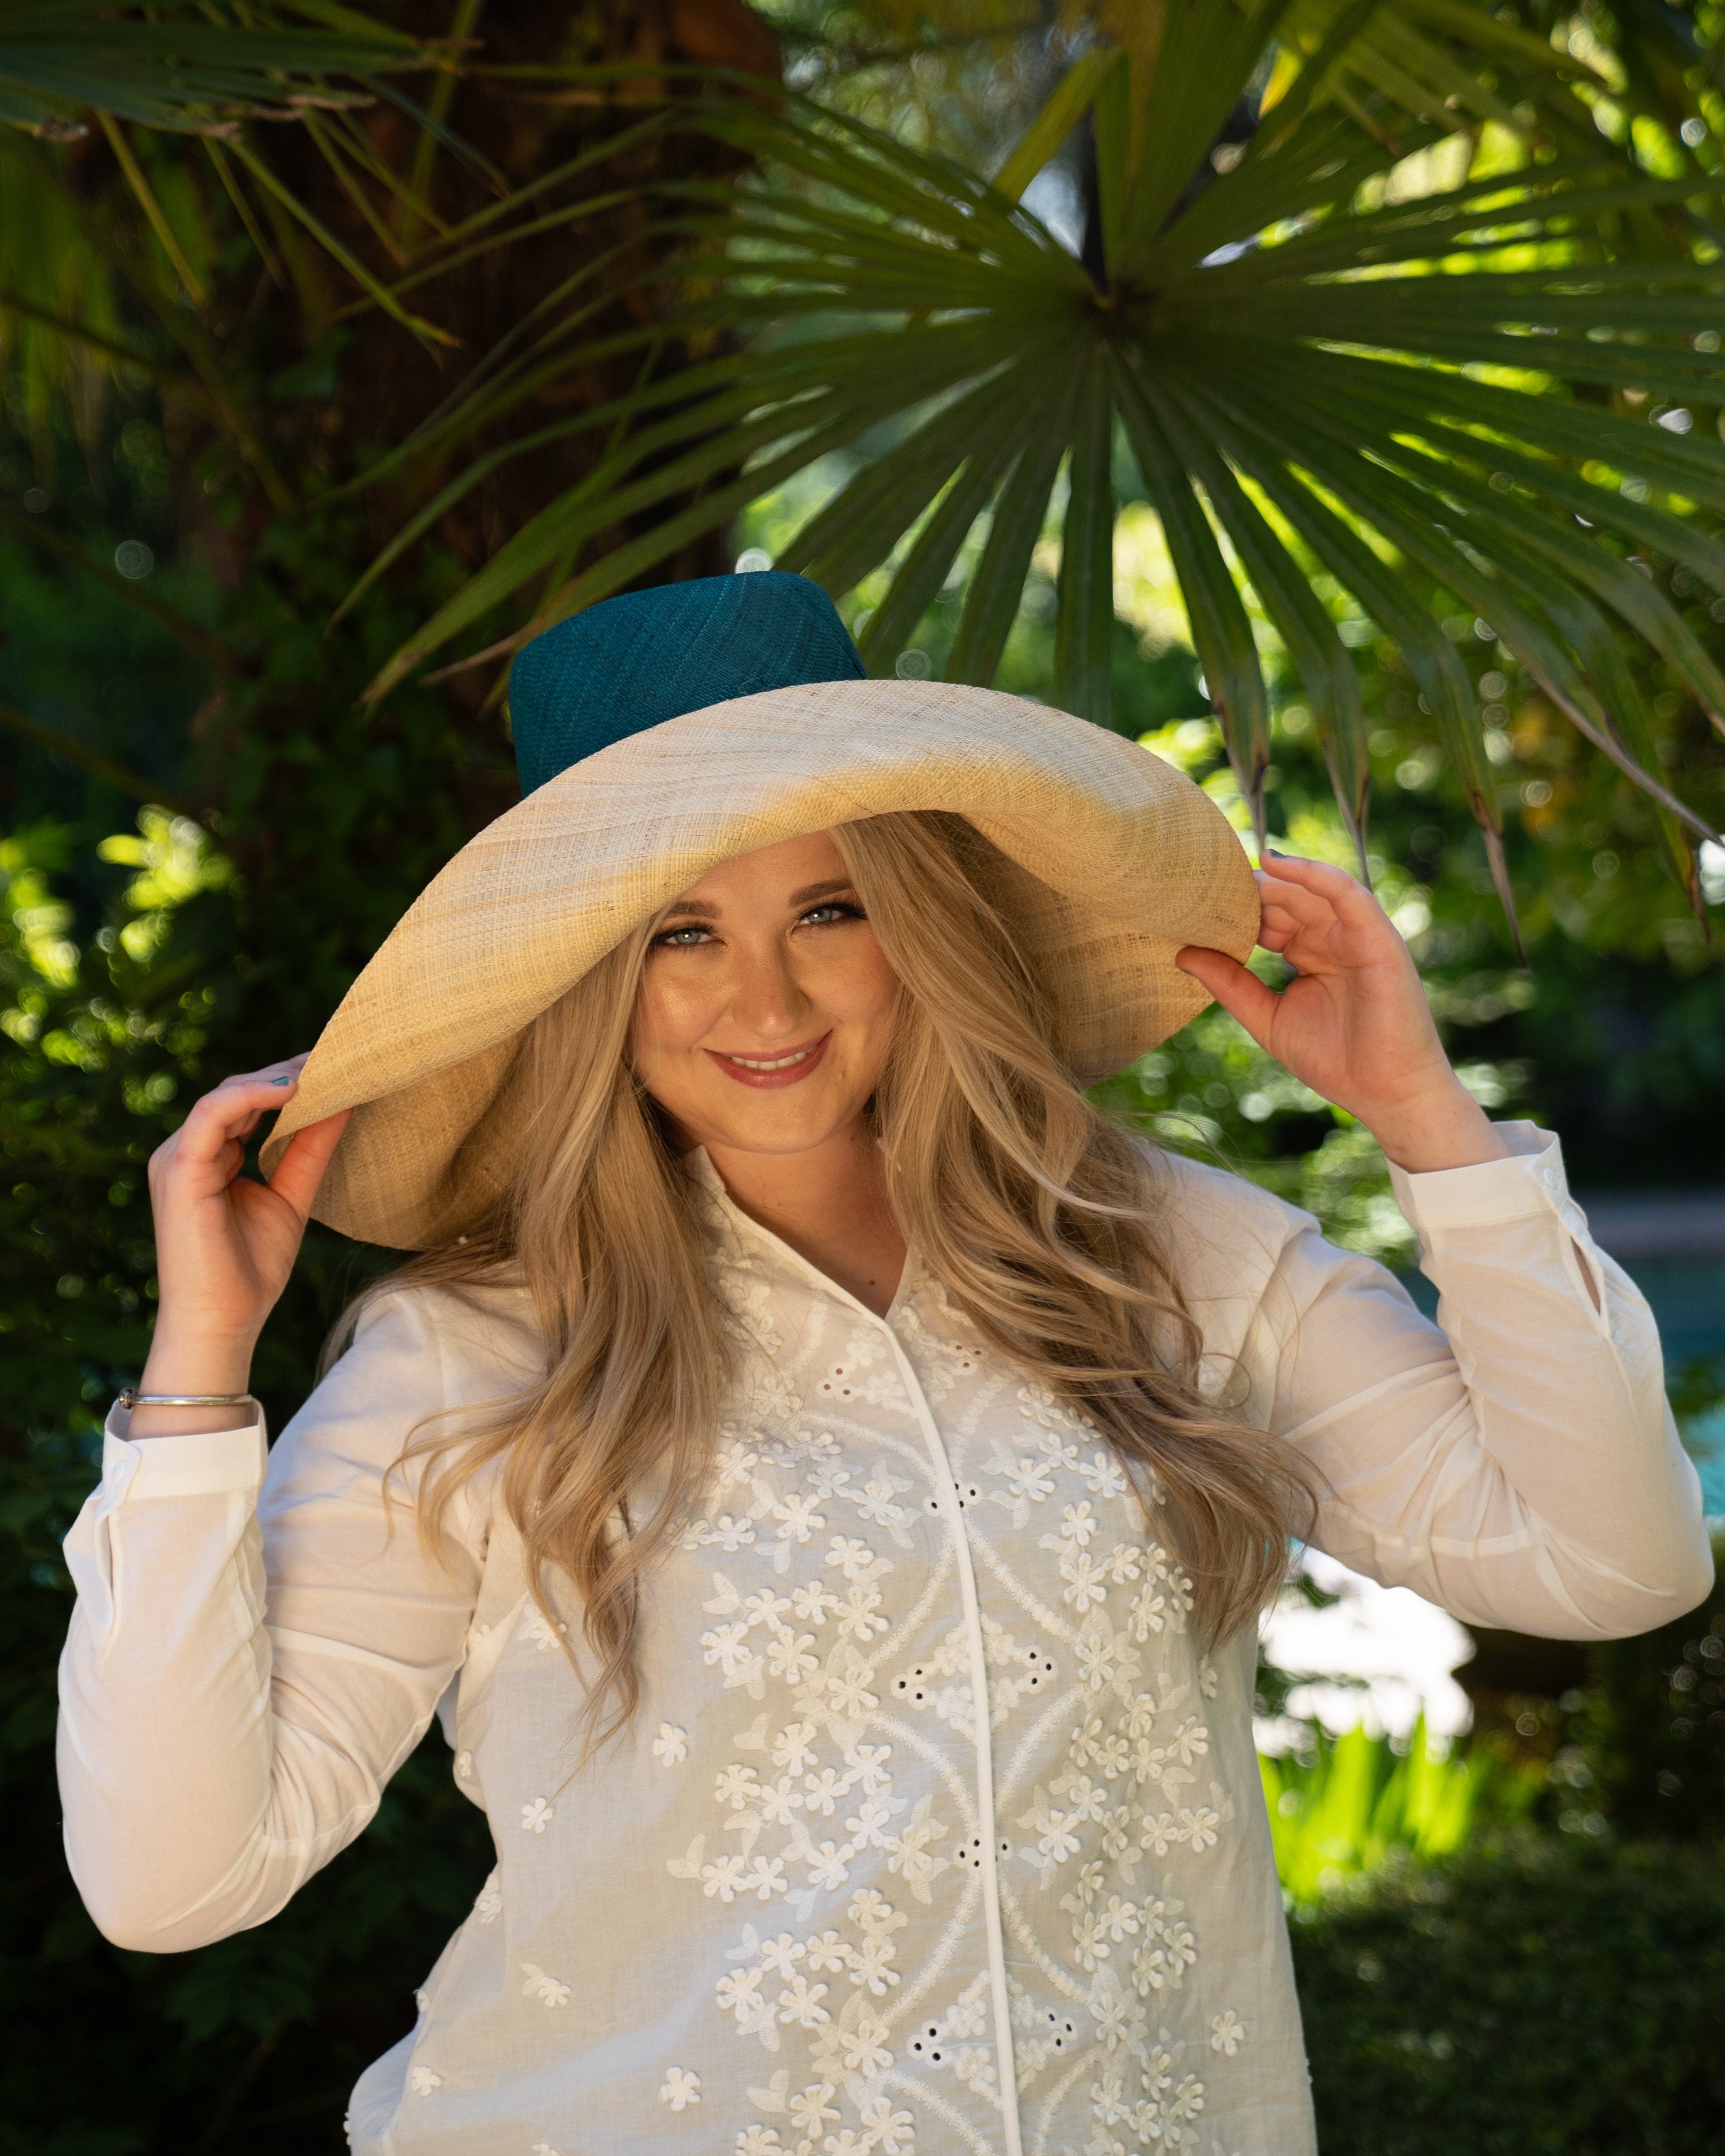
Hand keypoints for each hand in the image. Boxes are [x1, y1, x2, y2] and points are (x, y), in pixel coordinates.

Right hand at [133, 1057, 349, 1435]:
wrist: (222, 1323)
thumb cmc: (250, 1269)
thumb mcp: (292, 1195)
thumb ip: (311, 1148)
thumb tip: (345, 1101)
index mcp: (209, 1156)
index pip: (247, 1103)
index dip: (290, 1081)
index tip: (338, 1065)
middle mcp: (187, 1151)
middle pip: (236, 1092)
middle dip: (287, 1073)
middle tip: (338, 1057)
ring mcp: (176, 1158)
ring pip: (224, 1096)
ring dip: (274, 1079)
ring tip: (322, 1068)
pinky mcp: (178, 1170)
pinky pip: (210, 1116)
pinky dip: (249, 1097)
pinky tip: (291, 1089)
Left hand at [1175, 851, 1508, 1175]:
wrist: (1388, 1095)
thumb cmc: (1335, 1061)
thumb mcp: (1268, 1018)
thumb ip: (1231, 985)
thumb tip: (1182, 953)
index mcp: (1310, 954)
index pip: (1271, 917)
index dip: (1236, 909)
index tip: (1193, 904)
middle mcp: (1333, 938)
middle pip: (1287, 898)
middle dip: (1248, 891)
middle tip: (1204, 883)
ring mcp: (1358, 935)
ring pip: (1312, 890)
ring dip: (1272, 878)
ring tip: (1231, 872)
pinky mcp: (1380, 938)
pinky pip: (1347, 894)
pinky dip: (1314, 873)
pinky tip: (1276, 863)